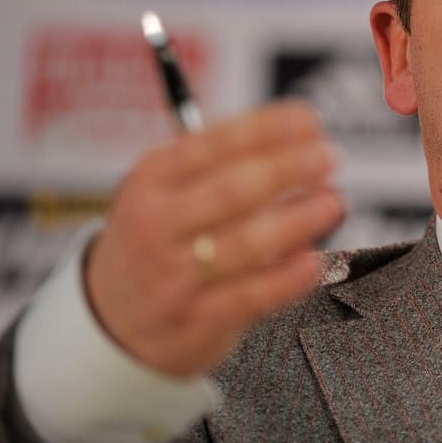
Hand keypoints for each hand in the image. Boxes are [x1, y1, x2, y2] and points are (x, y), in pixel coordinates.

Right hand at [85, 100, 345, 377]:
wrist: (109, 317)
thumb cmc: (161, 235)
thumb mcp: (168, 187)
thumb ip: (225, 159)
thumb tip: (302, 134)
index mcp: (153, 178)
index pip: (213, 143)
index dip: (267, 129)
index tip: (310, 120)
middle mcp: (158, 224)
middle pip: (230, 190)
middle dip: (285, 169)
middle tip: (328, 156)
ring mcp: (174, 276)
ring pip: (243, 244)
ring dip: (296, 221)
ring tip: (332, 202)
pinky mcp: (196, 321)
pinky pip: (248, 297)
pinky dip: (285, 279)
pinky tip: (313, 261)